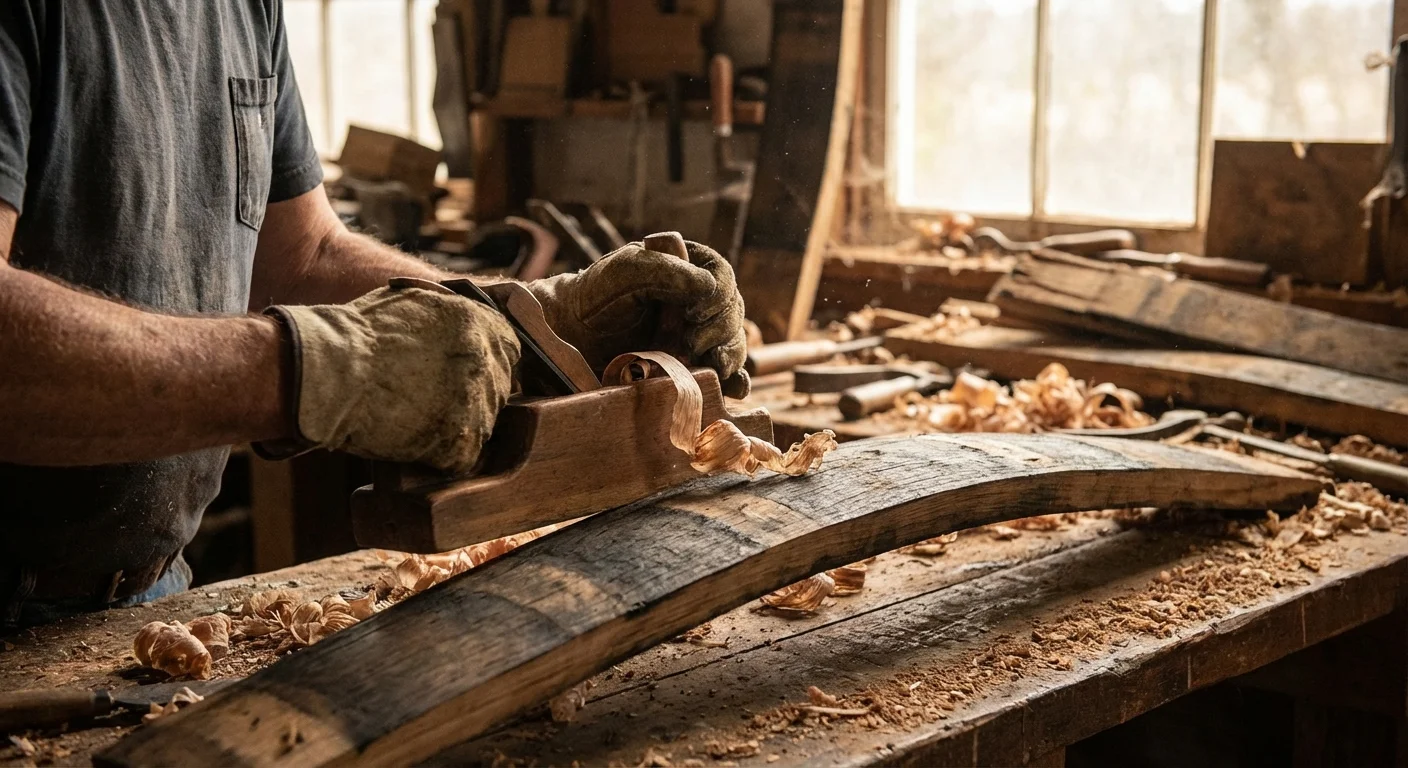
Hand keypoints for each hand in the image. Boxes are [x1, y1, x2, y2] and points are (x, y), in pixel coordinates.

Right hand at [269, 280, 519, 471]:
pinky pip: (463, 457)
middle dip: (470, 398)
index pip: (509, 351)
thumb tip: (473, 329)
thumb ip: (454, 317)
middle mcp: (487, 360)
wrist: (326, 371)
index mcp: (481, 323)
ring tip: (413, 417)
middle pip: (498, 390)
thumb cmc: (356, 336)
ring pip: (482, 425)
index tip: (462, 376)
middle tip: (429, 400)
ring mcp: (477, 402)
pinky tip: (411, 440)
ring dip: (454, 426)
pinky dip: (439, 456)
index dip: (485, 366)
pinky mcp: (460, 441)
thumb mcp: (415, 302)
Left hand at [527, 240, 749, 396]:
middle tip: (693, 342)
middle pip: (732, 311)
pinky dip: (735, 380)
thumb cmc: (597, 296)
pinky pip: (724, 372)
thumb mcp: (626, 272)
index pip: (721, 275)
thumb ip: (665, 271)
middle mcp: (697, 299)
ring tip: (713, 365)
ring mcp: (697, 333)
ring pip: (733, 341)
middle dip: (721, 328)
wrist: (573, 338)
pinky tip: (735, 388)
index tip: (695, 312)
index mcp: (686, 267)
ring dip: (730, 354)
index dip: (718, 295)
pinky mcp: (693, 363)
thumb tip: (709, 288)